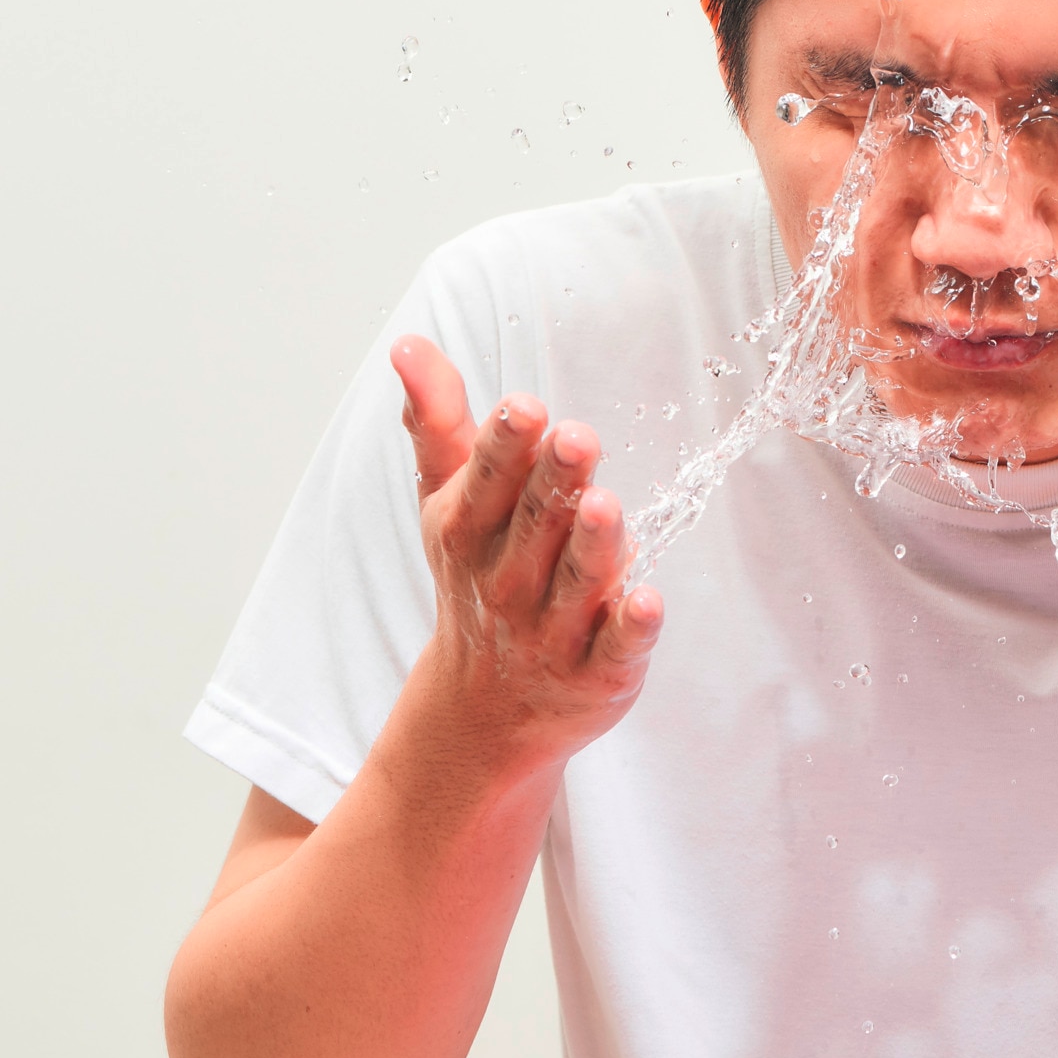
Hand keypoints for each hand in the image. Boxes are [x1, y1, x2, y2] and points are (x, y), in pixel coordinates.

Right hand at [392, 336, 664, 772]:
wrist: (483, 712)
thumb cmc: (475, 579)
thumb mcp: (445, 502)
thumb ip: (439, 423)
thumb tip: (408, 345)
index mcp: (470, 531)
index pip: (488, 480)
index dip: (505, 445)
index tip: (524, 407)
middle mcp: (508, 580)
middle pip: (538, 523)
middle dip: (556, 481)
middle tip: (577, 439)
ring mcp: (553, 630)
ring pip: (578, 581)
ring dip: (593, 544)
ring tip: (607, 506)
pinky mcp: (599, 672)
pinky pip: (616, 648)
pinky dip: (631, 627)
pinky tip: (649, 600)